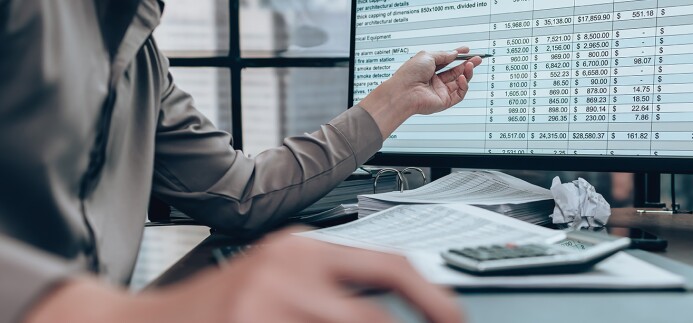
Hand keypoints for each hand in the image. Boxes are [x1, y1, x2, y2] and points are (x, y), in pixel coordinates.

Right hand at [24, 227, 461, 322]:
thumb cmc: (218, 307)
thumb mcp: (280, 279)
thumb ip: (332, 289)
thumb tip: (387, 304)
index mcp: (304, 249)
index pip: (391, 265)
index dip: (434, 298)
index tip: (454, 318)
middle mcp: (289, 269)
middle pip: (376, 312)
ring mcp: (267, 303)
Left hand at [359, 47, 481, 138]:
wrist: (404, 91)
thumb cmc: (410, 74)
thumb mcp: (428, 55)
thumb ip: (444, 54)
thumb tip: (454, 53)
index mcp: (428, 69)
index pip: (447, 62)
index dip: (457, 56)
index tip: (467, 50)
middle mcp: (434, 80)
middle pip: (455, 72)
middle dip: (467, 64)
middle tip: (477, 58)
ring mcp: (440, 91)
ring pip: (460, 82)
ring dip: (467, 73)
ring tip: (471, 65)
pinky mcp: (444, 101)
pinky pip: (459, 93)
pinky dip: (464, 85)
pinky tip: (463, 78)